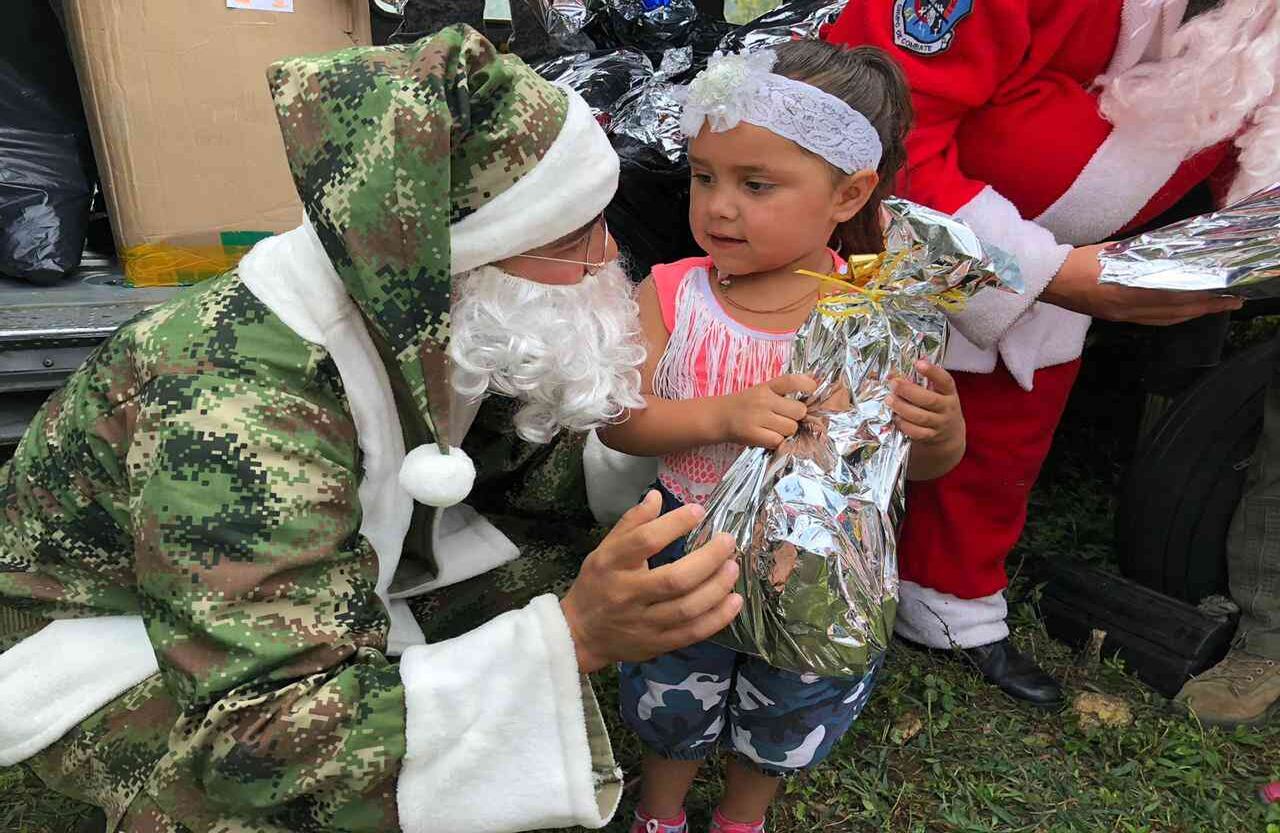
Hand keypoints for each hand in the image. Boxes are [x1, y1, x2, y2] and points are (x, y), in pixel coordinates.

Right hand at [560, 490, 742, 673]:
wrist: (581, 634)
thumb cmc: (597, 584)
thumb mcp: (605, 550)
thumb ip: (631, 523)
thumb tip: (657, 496)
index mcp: (612, 565)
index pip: (644, 542)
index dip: (674, 525)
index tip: (698, 511)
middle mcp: (627, 595)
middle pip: (673, 580)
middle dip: (707, 560)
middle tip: (727, 542)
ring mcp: (643, 623)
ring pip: (687, 609)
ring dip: (716, 588)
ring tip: (733, 568)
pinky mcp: (657, 644)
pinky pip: (692, 633)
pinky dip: (717, 618)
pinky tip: (734, 601)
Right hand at [716, 374, 817, 447]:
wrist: (720, 417)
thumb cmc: (746, 405)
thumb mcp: (763, 390)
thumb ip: (785, 389)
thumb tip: (813, 381)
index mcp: (767, 386)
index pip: (791, 381)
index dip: (807, 384)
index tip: (812, 389)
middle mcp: (763, 400)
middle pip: (799, 411)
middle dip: (796, 417)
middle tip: (785, 418)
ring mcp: (757, 417)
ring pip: (791, 428)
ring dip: (786, 431)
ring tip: (774, 428)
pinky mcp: (753, 434)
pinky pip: (778, 441)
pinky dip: (777, 442)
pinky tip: (768, 436)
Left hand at [889, 361, 964, 478]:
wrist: (950, 434)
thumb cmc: (939, 406)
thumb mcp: (938, 393)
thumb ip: (923, 383)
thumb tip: (898, 371)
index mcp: (949, 393)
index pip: (945, 381)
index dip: (932, 372)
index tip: (918, 363)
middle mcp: (947, 408)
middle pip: (929, 400)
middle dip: (909, 391)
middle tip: (893, 383)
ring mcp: (940, 424)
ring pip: (920, 417)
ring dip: (902, 408)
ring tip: (889, 399)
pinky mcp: (930, 437)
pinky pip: (915, 432)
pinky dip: (903, 424)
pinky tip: (895, 416)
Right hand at [1040, 244, 1242, 325]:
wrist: (1047, 278)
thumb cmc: (1077, 260)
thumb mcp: (1115, 251)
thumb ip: (1145, 254)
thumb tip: (1174, 255)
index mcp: (1126, 289)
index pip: (1175, 295)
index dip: (1203, 295)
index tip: (1226, 289)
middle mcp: (1126, 308)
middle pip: (1176, 312)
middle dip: (1207, 307)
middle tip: (1232, 301)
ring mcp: (1121, 316)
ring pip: (1167, 319)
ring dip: (1193, 314)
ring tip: (1213, 307)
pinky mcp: (1116, 318)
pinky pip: (1152, 320)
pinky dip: (1173, 317)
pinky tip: (1182, 312)